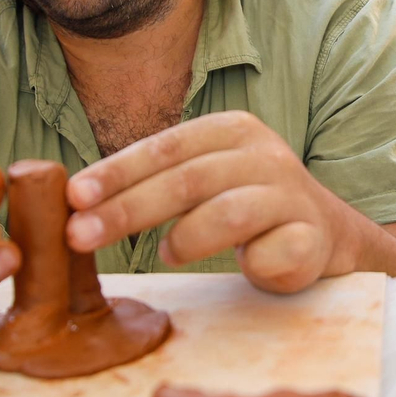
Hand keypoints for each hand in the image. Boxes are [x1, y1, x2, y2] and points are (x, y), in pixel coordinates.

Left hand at [64, 111, 354, 294]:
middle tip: (80, 235)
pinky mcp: (312, 237)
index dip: (117, 171)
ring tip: (166, 254)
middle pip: (187, 180)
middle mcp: (264, 155)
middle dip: (127, 209)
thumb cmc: (244, 204)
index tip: (73, 196)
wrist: (322, 233)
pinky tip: (244, 266)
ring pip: (229, 212)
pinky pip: (275, 251)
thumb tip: (77, 202)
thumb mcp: (201, 180)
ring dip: (186, 237)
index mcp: (231, 130)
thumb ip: (153, 183)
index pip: (165, 146)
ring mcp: (292, 195)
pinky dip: (252, 262)